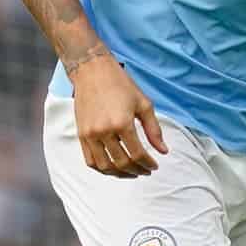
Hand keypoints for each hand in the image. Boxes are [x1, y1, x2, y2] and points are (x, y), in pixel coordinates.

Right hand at [70, 52, 167, 177]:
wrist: (92, 72)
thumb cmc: (120, 85)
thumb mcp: (144, 104)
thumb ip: (154, 130)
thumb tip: (164, 151)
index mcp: (122, 123)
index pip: (138, 154)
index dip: (148, 164)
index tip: (155, 165)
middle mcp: (104, 131)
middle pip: (122, 163)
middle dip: (137, 170)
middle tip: (146, 170)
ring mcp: (90, 135)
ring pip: (105, 166)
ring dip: (120, 174)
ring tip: (131, 173)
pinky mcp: (81, 135)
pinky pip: (90, 160)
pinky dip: (102, 169)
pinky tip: (113, 168)